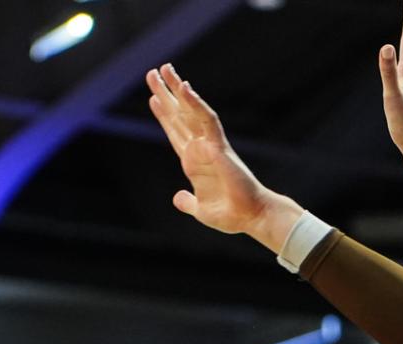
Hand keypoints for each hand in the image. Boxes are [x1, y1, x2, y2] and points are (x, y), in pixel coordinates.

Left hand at [144, 64, 300, 249]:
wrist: (250, 216)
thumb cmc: (231, 214)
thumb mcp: (200, 210)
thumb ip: (188, 203)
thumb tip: (178, 198)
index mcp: (194, 163)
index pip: (175, 133)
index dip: (164, 116)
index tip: (154, 98)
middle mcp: (200, 149)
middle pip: (179, 115)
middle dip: (166, 94)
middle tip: (152, 72)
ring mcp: (209, 144)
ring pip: (190, 110)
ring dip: (176, 89)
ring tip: (163, 69)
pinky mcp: (219, 145)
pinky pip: (206, 119)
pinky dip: (194, 102)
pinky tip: (183, 87)